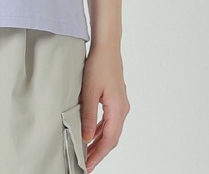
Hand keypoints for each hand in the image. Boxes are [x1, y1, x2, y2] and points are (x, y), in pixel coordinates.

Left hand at [79, 44, 130, 171]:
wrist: (107, 47)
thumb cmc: (98, 65)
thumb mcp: (89, 91)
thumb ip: (88, 116)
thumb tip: (86, 138)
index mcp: (117, 110)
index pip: (108, 140)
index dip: (98, 155)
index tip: (87, 166)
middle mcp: (122, 110)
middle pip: (111, 138)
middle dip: (99, 152)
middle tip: (86, 164)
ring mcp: (120, 105)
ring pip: (111, 130)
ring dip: (99, 142)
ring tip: (87, 153)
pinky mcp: (116, 99)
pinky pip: (109, 121)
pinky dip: (101, 130)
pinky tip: (92, 133)